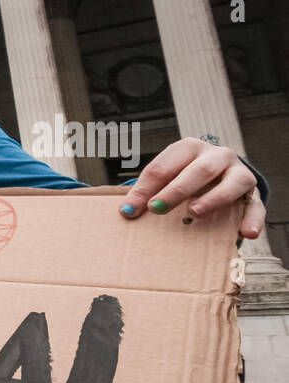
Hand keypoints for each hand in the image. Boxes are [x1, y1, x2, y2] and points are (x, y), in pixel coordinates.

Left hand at [119, 137, 262, 238]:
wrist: (221, 173)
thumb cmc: (183, 176)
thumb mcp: (165, 177)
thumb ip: (147, 191)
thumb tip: (126, 212)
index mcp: (188, 148)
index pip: (164, 166)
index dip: (145, 188)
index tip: (130, 211)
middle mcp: (217, 155)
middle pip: (199, 170)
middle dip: (176, 190)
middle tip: (157, 208)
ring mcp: (238, 172)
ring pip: (233, 182)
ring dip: (214, 198)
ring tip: (195, 213)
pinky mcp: (252, 193)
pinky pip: (256, 205)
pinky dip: (252, 219)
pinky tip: (247, 234)